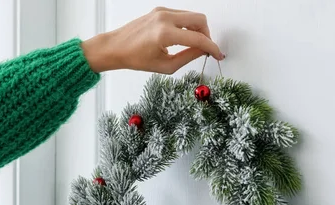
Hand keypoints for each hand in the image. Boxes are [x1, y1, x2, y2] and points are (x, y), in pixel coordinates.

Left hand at [81, 7, 223, 73]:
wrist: (116, 47)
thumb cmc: (136, 59)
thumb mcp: (165, 65)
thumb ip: (188, 57)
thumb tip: (204, 51)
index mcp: (165, 34)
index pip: (198, 38)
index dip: (212, 47)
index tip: (218, 54)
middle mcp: (165, 18)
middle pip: (200, 20)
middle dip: (207, 35)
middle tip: (206, 49)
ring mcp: (162, 11)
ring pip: (192, 15)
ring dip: (198, 29)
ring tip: (195, 45)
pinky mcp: (160, 10)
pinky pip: (182, 14)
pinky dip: (188, 25)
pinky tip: (184, 38)